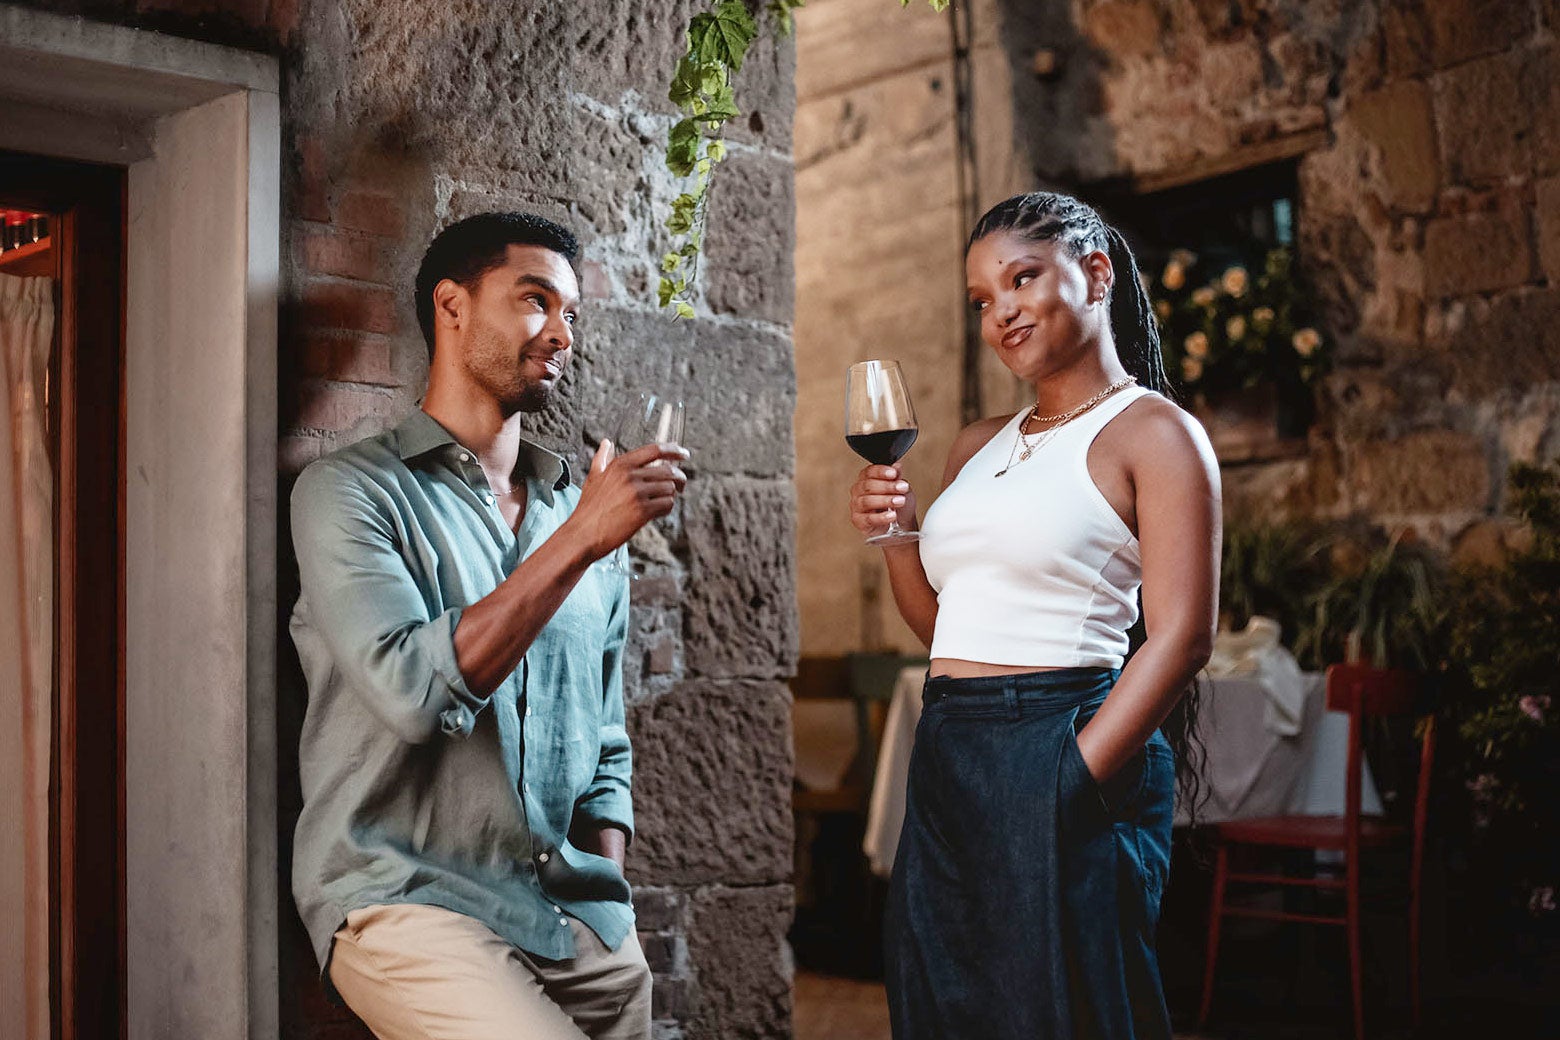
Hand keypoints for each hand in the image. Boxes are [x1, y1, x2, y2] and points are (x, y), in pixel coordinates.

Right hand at [569, 439, 688, 560]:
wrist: (583, 535)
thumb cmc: (588, 509)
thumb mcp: (593, 478)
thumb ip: (602, 459)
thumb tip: (606, 443)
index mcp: (620, 465)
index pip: (654, 450)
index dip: (674, 450)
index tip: (684, 454)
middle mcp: (629, 476)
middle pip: (668, 470)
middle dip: (678, 478)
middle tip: (679, 486)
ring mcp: (637, 493)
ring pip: (670, 488)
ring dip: (671, 495)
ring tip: (662, 501)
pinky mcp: (642, 511)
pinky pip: (667, 505)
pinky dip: (666, 508)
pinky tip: (658, 512)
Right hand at [849, 464, 916, 539]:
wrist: (899, 523)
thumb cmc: (896, 503)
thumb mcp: (900, 487)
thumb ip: (897, 477)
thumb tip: (897, 465)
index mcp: (866, 478)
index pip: (869, 471)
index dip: (881, 471)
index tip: (894, 473)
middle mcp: (858, 490)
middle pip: (868, 486)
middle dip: (887, 486)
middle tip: (902, 488)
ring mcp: (856, 506)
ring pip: (867, 501)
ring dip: (885, 501)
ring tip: (900, 501)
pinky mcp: (858, 521)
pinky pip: (868, 519)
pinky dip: (881, 517)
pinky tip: (892, 515)